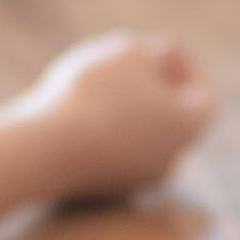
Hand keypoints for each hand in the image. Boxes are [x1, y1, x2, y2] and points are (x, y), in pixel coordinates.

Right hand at [24, 32, 214, 200]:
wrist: (40, 150)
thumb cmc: (92, 94)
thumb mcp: (127, 53)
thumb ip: (149, 54)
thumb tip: (153, 67)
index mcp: (188, 128)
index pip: (199, 96)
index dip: (181, 67)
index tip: (154, 48)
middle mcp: (167, 162)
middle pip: (168, 121)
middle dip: (149, 92)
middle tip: (125, 68)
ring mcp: (132, 182)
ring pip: (134, 141)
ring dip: (121, 114)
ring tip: (94, 88)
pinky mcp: (96, 191)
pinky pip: (104, 156)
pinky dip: (96, 134)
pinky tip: (71, 114)